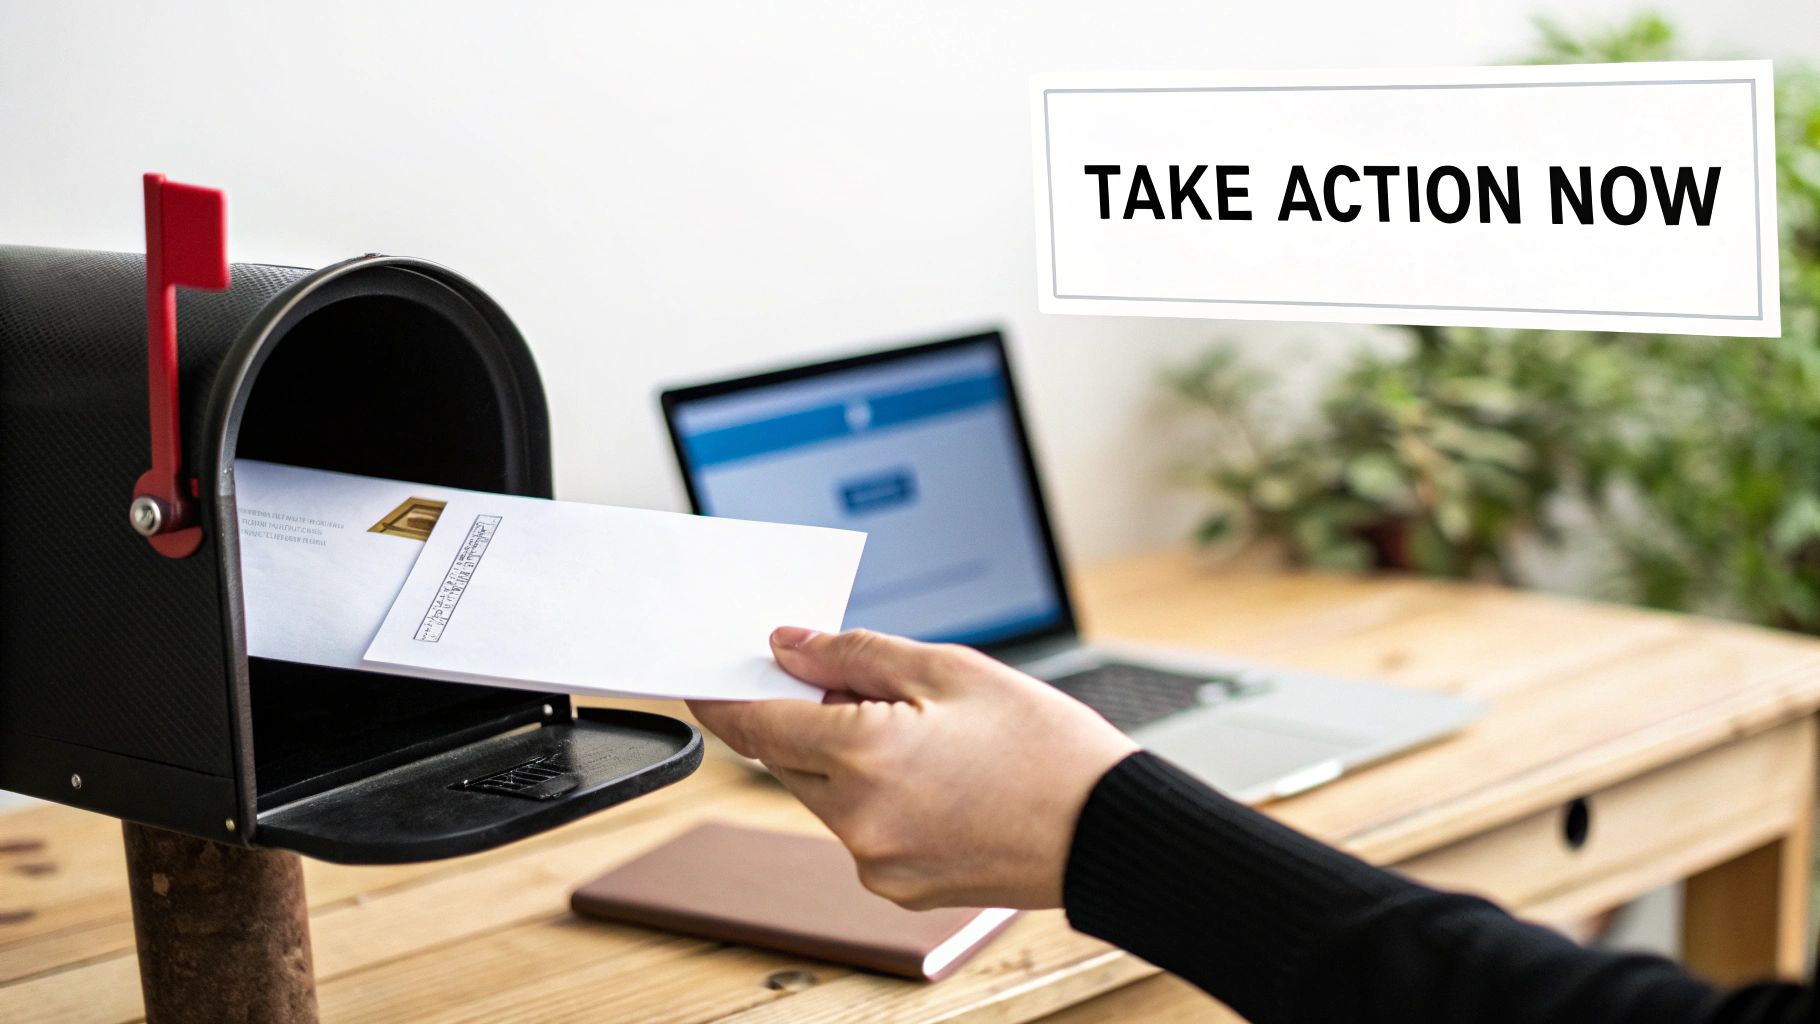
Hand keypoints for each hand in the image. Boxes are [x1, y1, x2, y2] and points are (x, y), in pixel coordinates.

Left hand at [687, 627, 1137, 910]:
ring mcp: (876, 864)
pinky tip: (929, 771)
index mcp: (865, 758)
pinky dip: (872, 795)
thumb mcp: (950, 670)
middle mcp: (857, 822)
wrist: (1109, 832)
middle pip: (788, 760)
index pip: (758, 725)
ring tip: (913, 726)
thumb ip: (854, 654)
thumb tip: (789, 647)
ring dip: (841, 757)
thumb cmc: (1046, 746)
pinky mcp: (898, 888)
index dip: (725, 698)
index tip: (704, 682)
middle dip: (802, 718)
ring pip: (823, 796)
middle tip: (841, 682)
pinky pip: (860, 829)